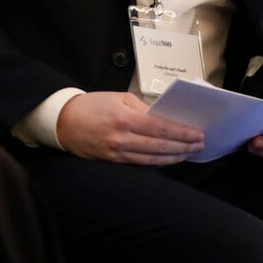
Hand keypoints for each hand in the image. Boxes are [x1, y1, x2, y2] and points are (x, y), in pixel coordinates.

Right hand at [55, 91, 203, 164]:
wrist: (63, 121)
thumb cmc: (92, 105)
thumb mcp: (118, 98)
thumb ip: (143, 108)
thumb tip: (165, 119)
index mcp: (124, 118)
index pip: (162, 128)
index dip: (182, 133)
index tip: (198, 134)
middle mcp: (122, 138)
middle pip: (161, 146)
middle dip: (183, 146)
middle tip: (199, 145)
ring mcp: (117, 153)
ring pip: (153, 159)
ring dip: (174, 156)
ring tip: (189, 153)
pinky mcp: (112, 161)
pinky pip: (140, 164)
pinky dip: (157, 162)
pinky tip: (168, 159)